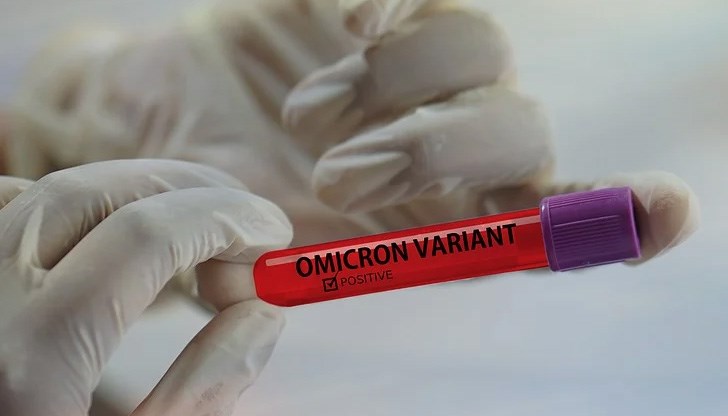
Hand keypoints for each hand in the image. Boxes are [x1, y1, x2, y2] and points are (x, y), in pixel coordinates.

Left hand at [0, 160, 292, 414]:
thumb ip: (211, 385)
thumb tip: (265, 311)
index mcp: (33, 357)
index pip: (148, 234)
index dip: (228, 218)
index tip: (274, 235)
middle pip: (100, 192)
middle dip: (191, 193)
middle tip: (244, 229)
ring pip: (51, 189)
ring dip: (136, 196)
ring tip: (188, 232)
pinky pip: (8, 205)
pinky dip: (72, 207)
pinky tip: (110, 242)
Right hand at [9, 0, 697, 260]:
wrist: (174, 122)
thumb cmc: (221, 200)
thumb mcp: (249, 255)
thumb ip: (276, 272)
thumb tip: (272, 269)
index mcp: (441, 217)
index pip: (551, 223)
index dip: (617, 218)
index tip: (670, 212)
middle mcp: (456, 139)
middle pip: (520, 130)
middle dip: (433, 154)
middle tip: (339, 182)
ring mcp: (429, 66)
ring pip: (480, 50)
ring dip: (392, 91)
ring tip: (307, 119)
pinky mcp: (391, 6)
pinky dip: (392, 14)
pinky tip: (348, 27)